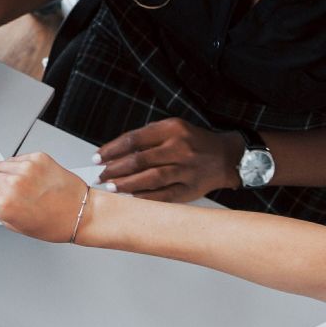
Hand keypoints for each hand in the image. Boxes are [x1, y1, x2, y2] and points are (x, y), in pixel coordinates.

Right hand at [0, 152, 91, 242]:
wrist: (81, 212)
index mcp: (5, 204)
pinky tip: (18, 177)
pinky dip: (11, 168)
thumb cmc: (53, 224)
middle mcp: (13, 184)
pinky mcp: (36, 157)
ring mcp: (25, 168)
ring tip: (3, 185)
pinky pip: (14, 160)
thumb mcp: (15, 224)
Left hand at [95, 118, 242, 202]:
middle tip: (100, 175)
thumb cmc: (195, 141)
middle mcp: (179, 148)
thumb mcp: (173, 128)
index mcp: (172, 129)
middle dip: (115, 169)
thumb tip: (117, 152)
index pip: (134, 139)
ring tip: (111, 187)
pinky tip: (132, 197)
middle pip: (139, 160)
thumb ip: (148, 138)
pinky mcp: (192, 188)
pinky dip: (146, 197)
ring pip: (151, 178)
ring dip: (127, 184)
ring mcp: (187, 169)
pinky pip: (165, 195)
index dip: (112, 149)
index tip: (97, 157)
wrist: (228, 157)